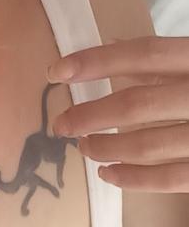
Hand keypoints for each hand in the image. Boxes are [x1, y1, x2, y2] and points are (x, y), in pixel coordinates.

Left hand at [47, 35, 188, 191]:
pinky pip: (170, 178)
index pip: (143, 53)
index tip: (56, 70)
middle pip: (137, 103)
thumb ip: (169, 59)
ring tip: (84, 148)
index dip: (96, 60)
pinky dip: (134, 179)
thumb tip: (114, 47)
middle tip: (61, 124)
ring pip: (148, 145)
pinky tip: (109, 175)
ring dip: (107, 148)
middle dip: (91, 114)